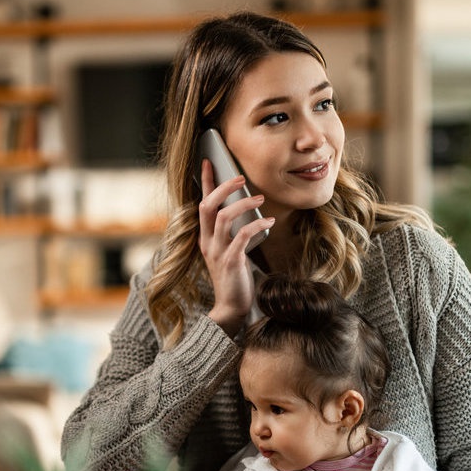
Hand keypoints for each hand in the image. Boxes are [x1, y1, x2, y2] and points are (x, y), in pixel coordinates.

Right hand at [197, 159, 274, 336]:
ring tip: (259, 198)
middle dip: (223, 188)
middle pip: (207, 206)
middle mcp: (207, 242)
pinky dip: (256, 226)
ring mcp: (217, 252)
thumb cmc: (235, 278)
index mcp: (206, 238)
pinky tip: (268, 222)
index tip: (208, 162)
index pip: (202, 204)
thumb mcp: (230, 251)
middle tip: (240, 177)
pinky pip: (241, 237)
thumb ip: (233, 233)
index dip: (205, 182)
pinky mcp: (230, 262)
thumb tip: (247, 210)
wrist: (232, 308)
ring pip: (223, 218)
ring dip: (242, 204)